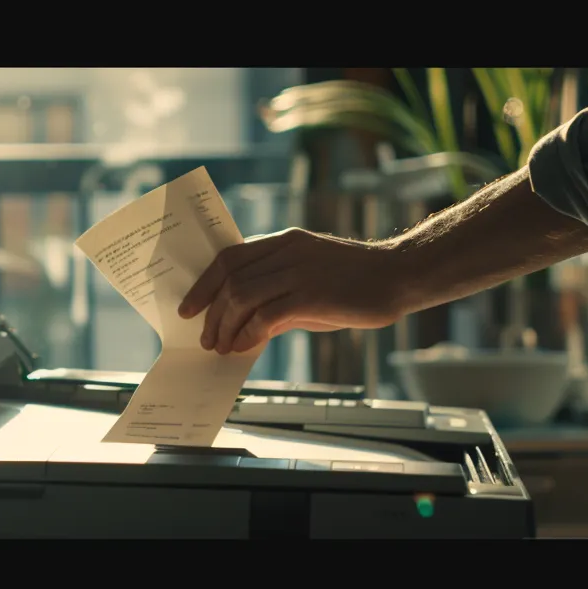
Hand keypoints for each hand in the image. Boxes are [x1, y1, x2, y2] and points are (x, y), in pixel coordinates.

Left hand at [178, 228, 406, 353]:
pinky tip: (245, 346)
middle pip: (230, 278)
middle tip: (206, 338)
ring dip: (225, 325)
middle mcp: (287, 251)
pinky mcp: (312, 296)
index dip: (203, 283)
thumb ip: (278, 293)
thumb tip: (246, 323)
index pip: (228, 257)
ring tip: (221, 346)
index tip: (189, 307)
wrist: (398, 276)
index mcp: (283, 241)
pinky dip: (248, 333)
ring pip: (242, 295)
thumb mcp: (310, 278)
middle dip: (211, 312)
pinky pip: (266, 315)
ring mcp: (299, 272)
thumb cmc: (355, 281)